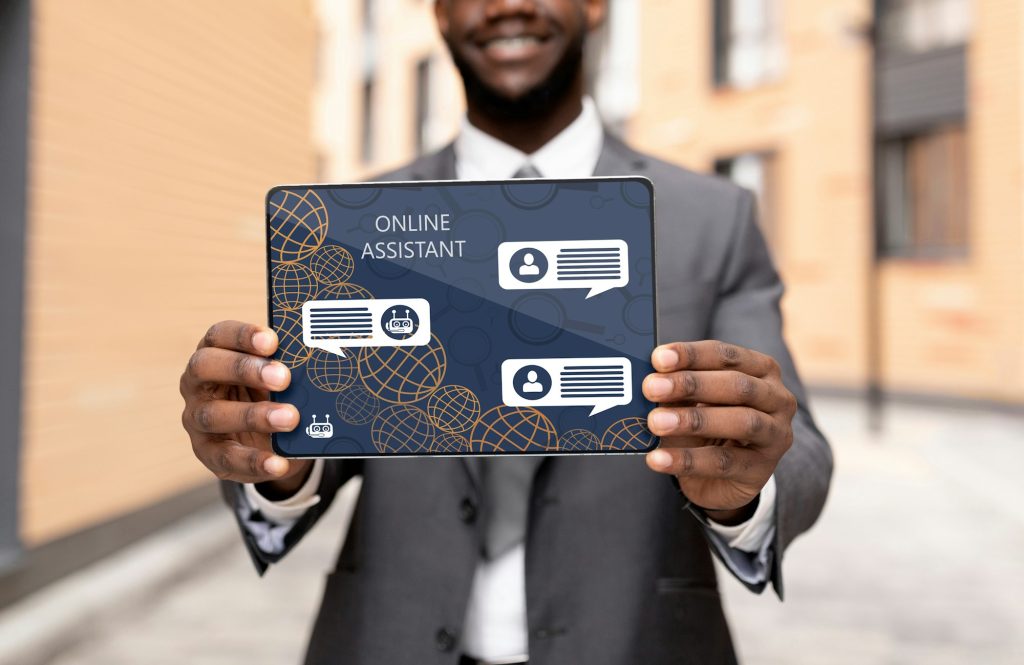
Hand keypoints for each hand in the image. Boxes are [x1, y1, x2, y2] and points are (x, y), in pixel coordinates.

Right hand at [180, 321, 311, 492]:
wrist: (263, 439)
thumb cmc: (269, 394)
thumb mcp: (276, 377)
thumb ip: (287, 367)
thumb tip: (319, 359)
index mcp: (214, 353)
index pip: (218, 335)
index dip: (242, 335)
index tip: (272, 341)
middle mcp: (197, 383)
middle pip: (205, 367)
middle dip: (244, 370)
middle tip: (283, 377)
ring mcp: (196, 418)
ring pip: (213, 414)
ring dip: (253, 416)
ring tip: (290, 418)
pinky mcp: (206, 451)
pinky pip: (226, 457)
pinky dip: (254, 460)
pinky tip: (278, 462)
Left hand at [642, 341, 795, 523]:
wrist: (724, 478)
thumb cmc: (708, 426)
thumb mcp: (692, 403)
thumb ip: (676, 390)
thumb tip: (647, 380)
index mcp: (761, 370)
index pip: (726, 355)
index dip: (691, 355)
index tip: (657, 358)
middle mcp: (777, 398)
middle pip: (737, 385)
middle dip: (691, 384)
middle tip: (651, 388)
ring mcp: (776, 434)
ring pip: (740, 422)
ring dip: (693, 420)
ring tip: (655, 422)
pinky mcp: (762, 469)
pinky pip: (724, 462)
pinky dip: (688, 460)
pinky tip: (658, 458)